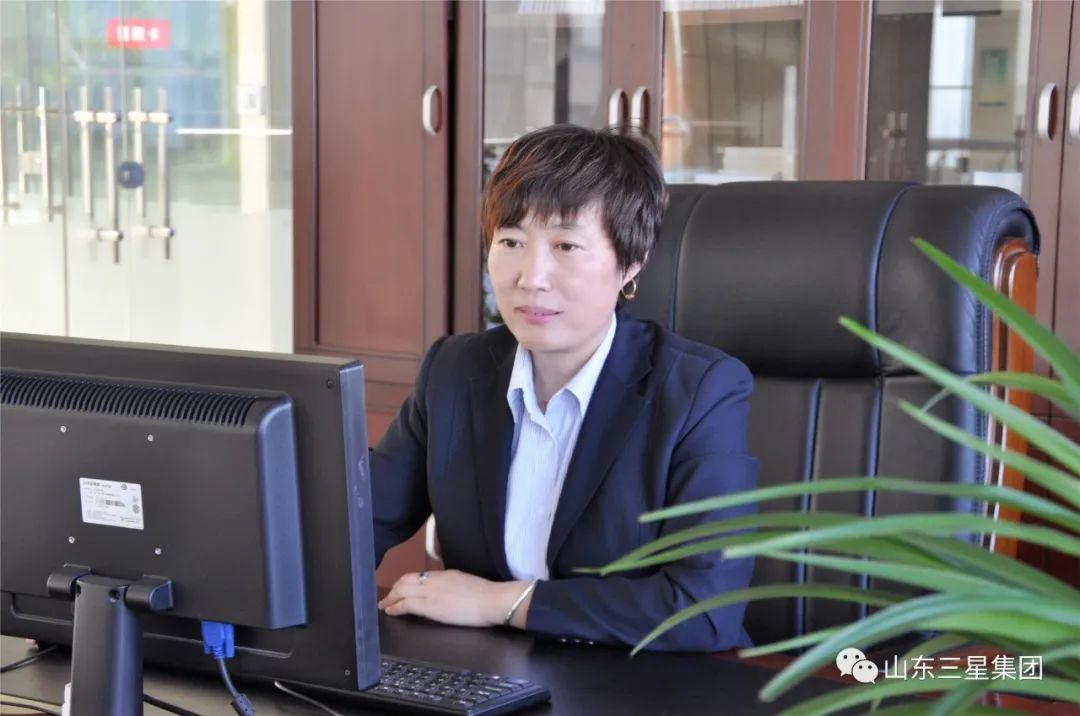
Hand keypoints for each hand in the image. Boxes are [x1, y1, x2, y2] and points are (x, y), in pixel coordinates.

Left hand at [378, 569, 529, 627]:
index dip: (404, 583)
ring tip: (384, 605)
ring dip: (390, 598)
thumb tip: (445, 591)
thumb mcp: (464, 583)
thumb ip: (451, 585)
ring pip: (402, 591)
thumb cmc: (484, 594)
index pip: (416, 576)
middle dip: (394, 590)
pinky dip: (395, 607)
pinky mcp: (429, 606)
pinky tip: (390, 611)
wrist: (490, 600)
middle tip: (387, 598)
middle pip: (405, 581)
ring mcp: (430, 592)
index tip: (399, 589)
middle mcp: (433, 580)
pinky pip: (406, 604)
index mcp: (443, 574)